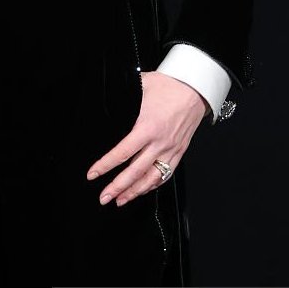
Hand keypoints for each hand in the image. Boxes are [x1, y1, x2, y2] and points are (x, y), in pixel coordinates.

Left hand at [86, 70, 207, 204]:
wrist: (196, 90)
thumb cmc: (169, 86)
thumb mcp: (141, 86)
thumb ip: (124, 96)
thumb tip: (107, 99)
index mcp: (148, 127)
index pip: (122, 152)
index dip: (106, 166)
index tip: (93, 174)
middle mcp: (159, 142)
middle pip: (135, 172)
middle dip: (118, 187)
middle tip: (104, 198)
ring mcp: (171, 149)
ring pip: (151, 178)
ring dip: (134, 192)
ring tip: (120, 200)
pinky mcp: (179, 152)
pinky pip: (166, 174)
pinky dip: (152, 185)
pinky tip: (142, 190)